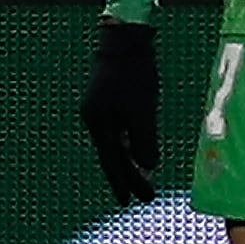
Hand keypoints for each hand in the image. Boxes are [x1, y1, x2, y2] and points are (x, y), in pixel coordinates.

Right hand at [79, 18, 157, 202]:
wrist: (126, 41)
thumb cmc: (136, 73)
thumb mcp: (143, 107)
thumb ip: (145, 137)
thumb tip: (149, 166)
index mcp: (98, 123)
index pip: (112, 160)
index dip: (123, 182)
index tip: (130, 202)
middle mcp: (95, 120)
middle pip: (113, 155)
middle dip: (128, 177)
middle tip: (141, 199)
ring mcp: (101, 110)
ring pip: (116, 144)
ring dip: (130, 163)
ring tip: (142, 181)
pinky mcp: (111, 102)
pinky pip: (120, 131)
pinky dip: (131, 144)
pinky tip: (140, 153)